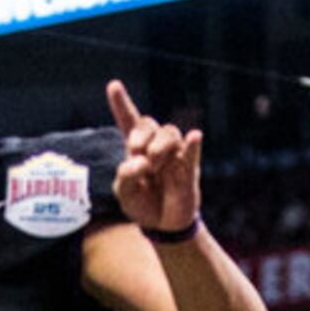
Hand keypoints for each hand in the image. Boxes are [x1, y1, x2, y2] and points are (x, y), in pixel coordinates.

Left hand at [106, 79, 202, 234]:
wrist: (162, 225)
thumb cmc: (142, 204)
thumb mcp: (124, 193)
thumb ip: (125, 176)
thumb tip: (141, 162)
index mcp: (135, 148)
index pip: (128, 121)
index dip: (121, 103)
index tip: (113, 85)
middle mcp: (155, 145)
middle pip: (149, 123)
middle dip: (140, 137)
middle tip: (137, 157)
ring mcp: (174, 154)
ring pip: (170, 133)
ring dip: (158, 147)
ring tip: (153, 168)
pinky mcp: (189, 168)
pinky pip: (192, 151)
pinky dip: (194, 144)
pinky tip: (195, 136)